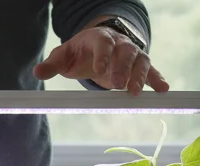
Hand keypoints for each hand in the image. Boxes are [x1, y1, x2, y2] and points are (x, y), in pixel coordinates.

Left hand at [33, 26, 167, 95]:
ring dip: (140, 76)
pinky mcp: (140, 65)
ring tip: (136, 92)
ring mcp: (132, 54)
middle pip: (125, 52)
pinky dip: (157, 79)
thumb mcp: (64, 56)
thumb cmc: (80, 52)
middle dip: (123, 68)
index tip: (99, 70)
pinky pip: (151, 70)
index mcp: (99, 38)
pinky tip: (163, 91)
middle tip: (119, 86)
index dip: (103, 56)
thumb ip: (52, 64)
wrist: (99, 45)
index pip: (103, 44)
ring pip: (141, 61)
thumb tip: (36, 72)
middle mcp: (119, 44)